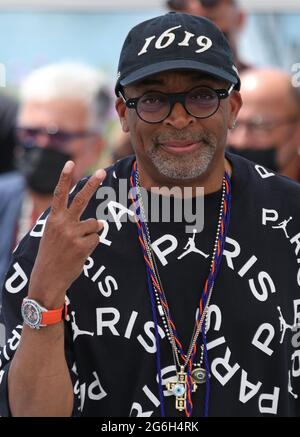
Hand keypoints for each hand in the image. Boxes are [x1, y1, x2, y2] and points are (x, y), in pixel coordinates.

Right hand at [28, 161, 105, 307]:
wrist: (47, 278)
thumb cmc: (52, 255)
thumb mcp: (52, 234)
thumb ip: (70, 223)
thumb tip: (100, 222)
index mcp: (53, 219)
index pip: (59, 194)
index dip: (64, 178)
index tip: (70, 163)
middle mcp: (62, 224)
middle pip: (81, 199)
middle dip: (93, 185)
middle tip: (103, 172)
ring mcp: (73, 235)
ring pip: (95, 224)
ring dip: (92, 233)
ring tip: (79, 244)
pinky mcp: (83, 247)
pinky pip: (97, 238)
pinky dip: (92, 244)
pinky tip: (81, 252)